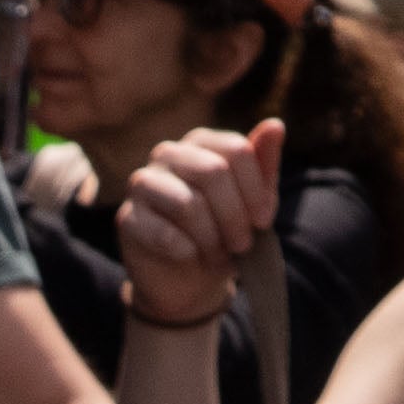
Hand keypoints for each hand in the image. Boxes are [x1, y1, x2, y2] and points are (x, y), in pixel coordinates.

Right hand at [110, 113, 285, 331]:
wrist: (189, 278)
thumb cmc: (225, 230)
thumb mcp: (254, 200)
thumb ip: (264, 162)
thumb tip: (276, 124)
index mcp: (201, 142)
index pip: (237, 150)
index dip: (256, 190)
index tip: (264, 222)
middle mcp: (168, 153)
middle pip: (214, 173)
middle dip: (235, 217)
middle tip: (243, 245)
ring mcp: (142, 183)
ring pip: (188, 204)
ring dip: (213, 238)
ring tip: (219, 256)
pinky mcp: (126, 218)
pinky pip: (164, 233)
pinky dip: (188, 252)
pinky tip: (192, 257)